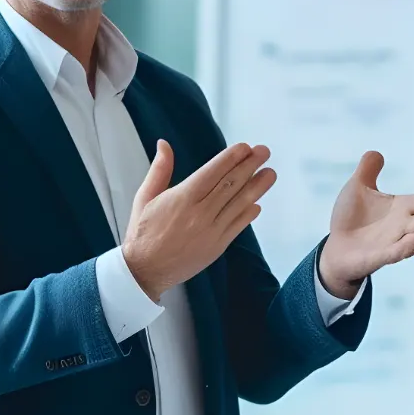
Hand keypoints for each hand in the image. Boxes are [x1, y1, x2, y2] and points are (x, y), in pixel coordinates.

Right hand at [122, 141, 276, 301]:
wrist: (145, 271)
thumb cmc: (143, 233)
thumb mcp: (145, 197)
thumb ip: (159, 170)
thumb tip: (164, 144)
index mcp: (182, 198)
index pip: (213, 172)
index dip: (231, 158)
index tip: (245, 148)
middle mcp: (200, 213)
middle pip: (230, 184)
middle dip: (250, 166)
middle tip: (264, 152)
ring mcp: (212, 230)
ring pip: (239, 203)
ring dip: (257, 187)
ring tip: (270, 173)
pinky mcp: (217, 246)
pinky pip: (238, 226)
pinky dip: (248, 213)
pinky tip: (258, 202)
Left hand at [317, 151, 413, 297]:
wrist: (336, 246)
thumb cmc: (350, 216)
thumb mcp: (356, 187)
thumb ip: (367, 170)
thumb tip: (376, 153)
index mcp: (400, 208)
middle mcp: (401, 226)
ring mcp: (392, 243)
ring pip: (412, 242)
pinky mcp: (379, 257)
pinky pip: (395, 254)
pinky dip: (404, 250)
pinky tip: (412, 245)